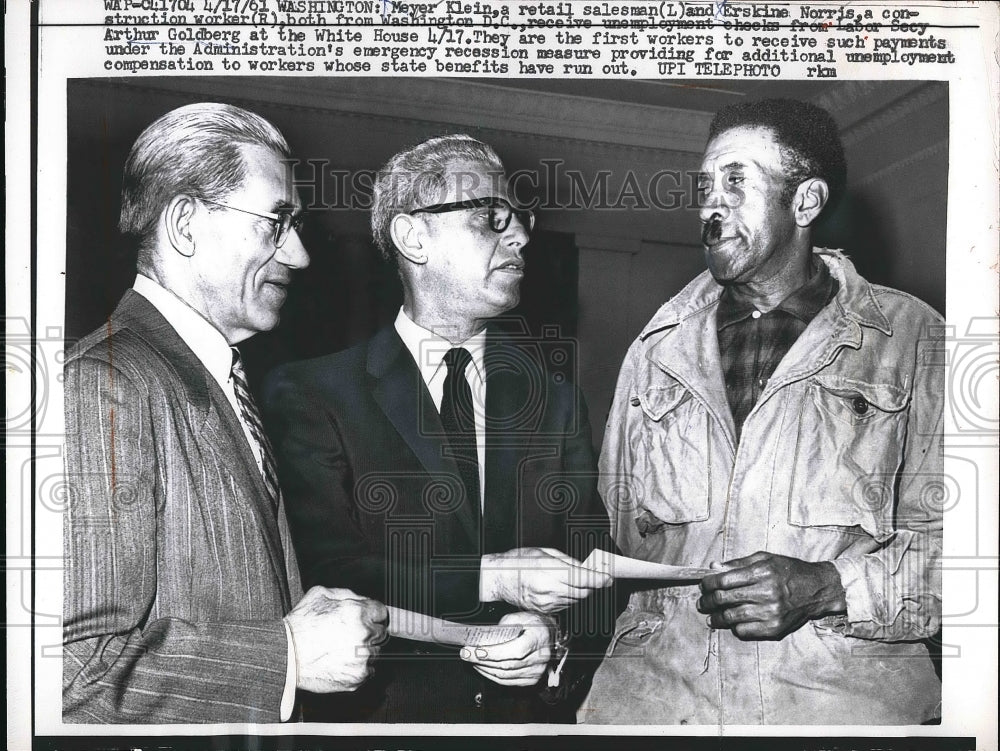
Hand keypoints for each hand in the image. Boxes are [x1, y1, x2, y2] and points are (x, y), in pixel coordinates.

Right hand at [284, 586, 387, 692]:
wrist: (286, 656)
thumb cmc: (300, 626)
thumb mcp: (321, 595)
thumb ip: (348, 594)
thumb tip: (363, 600)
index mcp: (358, 612)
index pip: (382, 612)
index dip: (372, 615)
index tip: (367, 619)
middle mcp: (364, 634)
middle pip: (381, 632)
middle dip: (369, 632)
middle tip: (350, 635)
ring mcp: (362, 657)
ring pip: (376, 652)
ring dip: (364, 650)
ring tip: (342, 650)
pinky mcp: (358, 676)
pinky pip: (369, 670)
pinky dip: (359, 667)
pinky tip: (342, 662)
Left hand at [459, 612, 555, 686]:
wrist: (551, 636)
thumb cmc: (536, 624)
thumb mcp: (522, 616)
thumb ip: (506, 624)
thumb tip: (489, 636)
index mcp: (538, 639)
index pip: (513, 651)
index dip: (492, 653)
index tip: (474, 649)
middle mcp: (539, 658)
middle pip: (506, 665)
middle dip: (481, 660)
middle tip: (466, 654)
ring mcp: (536, 672)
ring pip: (504, 675)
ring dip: (484, 669)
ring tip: (472, 660)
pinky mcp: (531, 680)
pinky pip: (508, 682)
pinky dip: (492, 676)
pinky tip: (482, 668)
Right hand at [480, 547, 611, 613]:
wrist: (499, 579)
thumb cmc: (519, 562)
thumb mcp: (545, 552)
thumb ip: (568, 561)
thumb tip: (586, 567)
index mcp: (552, 572)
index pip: (585, 579)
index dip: (600, 579)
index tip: (609, 578)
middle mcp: (552, 590)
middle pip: (584, 592)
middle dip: (593, 585)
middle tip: (598, 577)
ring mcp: (549, 603)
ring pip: (577, 600)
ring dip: (583, 592)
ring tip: (579, 581)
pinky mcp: (546, 611)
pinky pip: (566, 606)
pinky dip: (571, 598)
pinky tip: (565, 589)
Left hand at [697, 552, 846, 640]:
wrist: (817, 589)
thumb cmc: (789, 571)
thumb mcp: (765, 559)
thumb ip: (737, 563)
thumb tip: (713, 568)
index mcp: (762, 573)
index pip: (724, 580)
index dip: (709, 583)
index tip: (703, 585)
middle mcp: (766, 593)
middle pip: (725, 599)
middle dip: (708, 601)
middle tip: (702, 602)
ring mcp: (771, 613)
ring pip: (732, 617)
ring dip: (716, 618)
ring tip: (710, 616)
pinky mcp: (775, 628)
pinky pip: (745, 631)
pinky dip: (734, 627)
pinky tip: (731, 623)